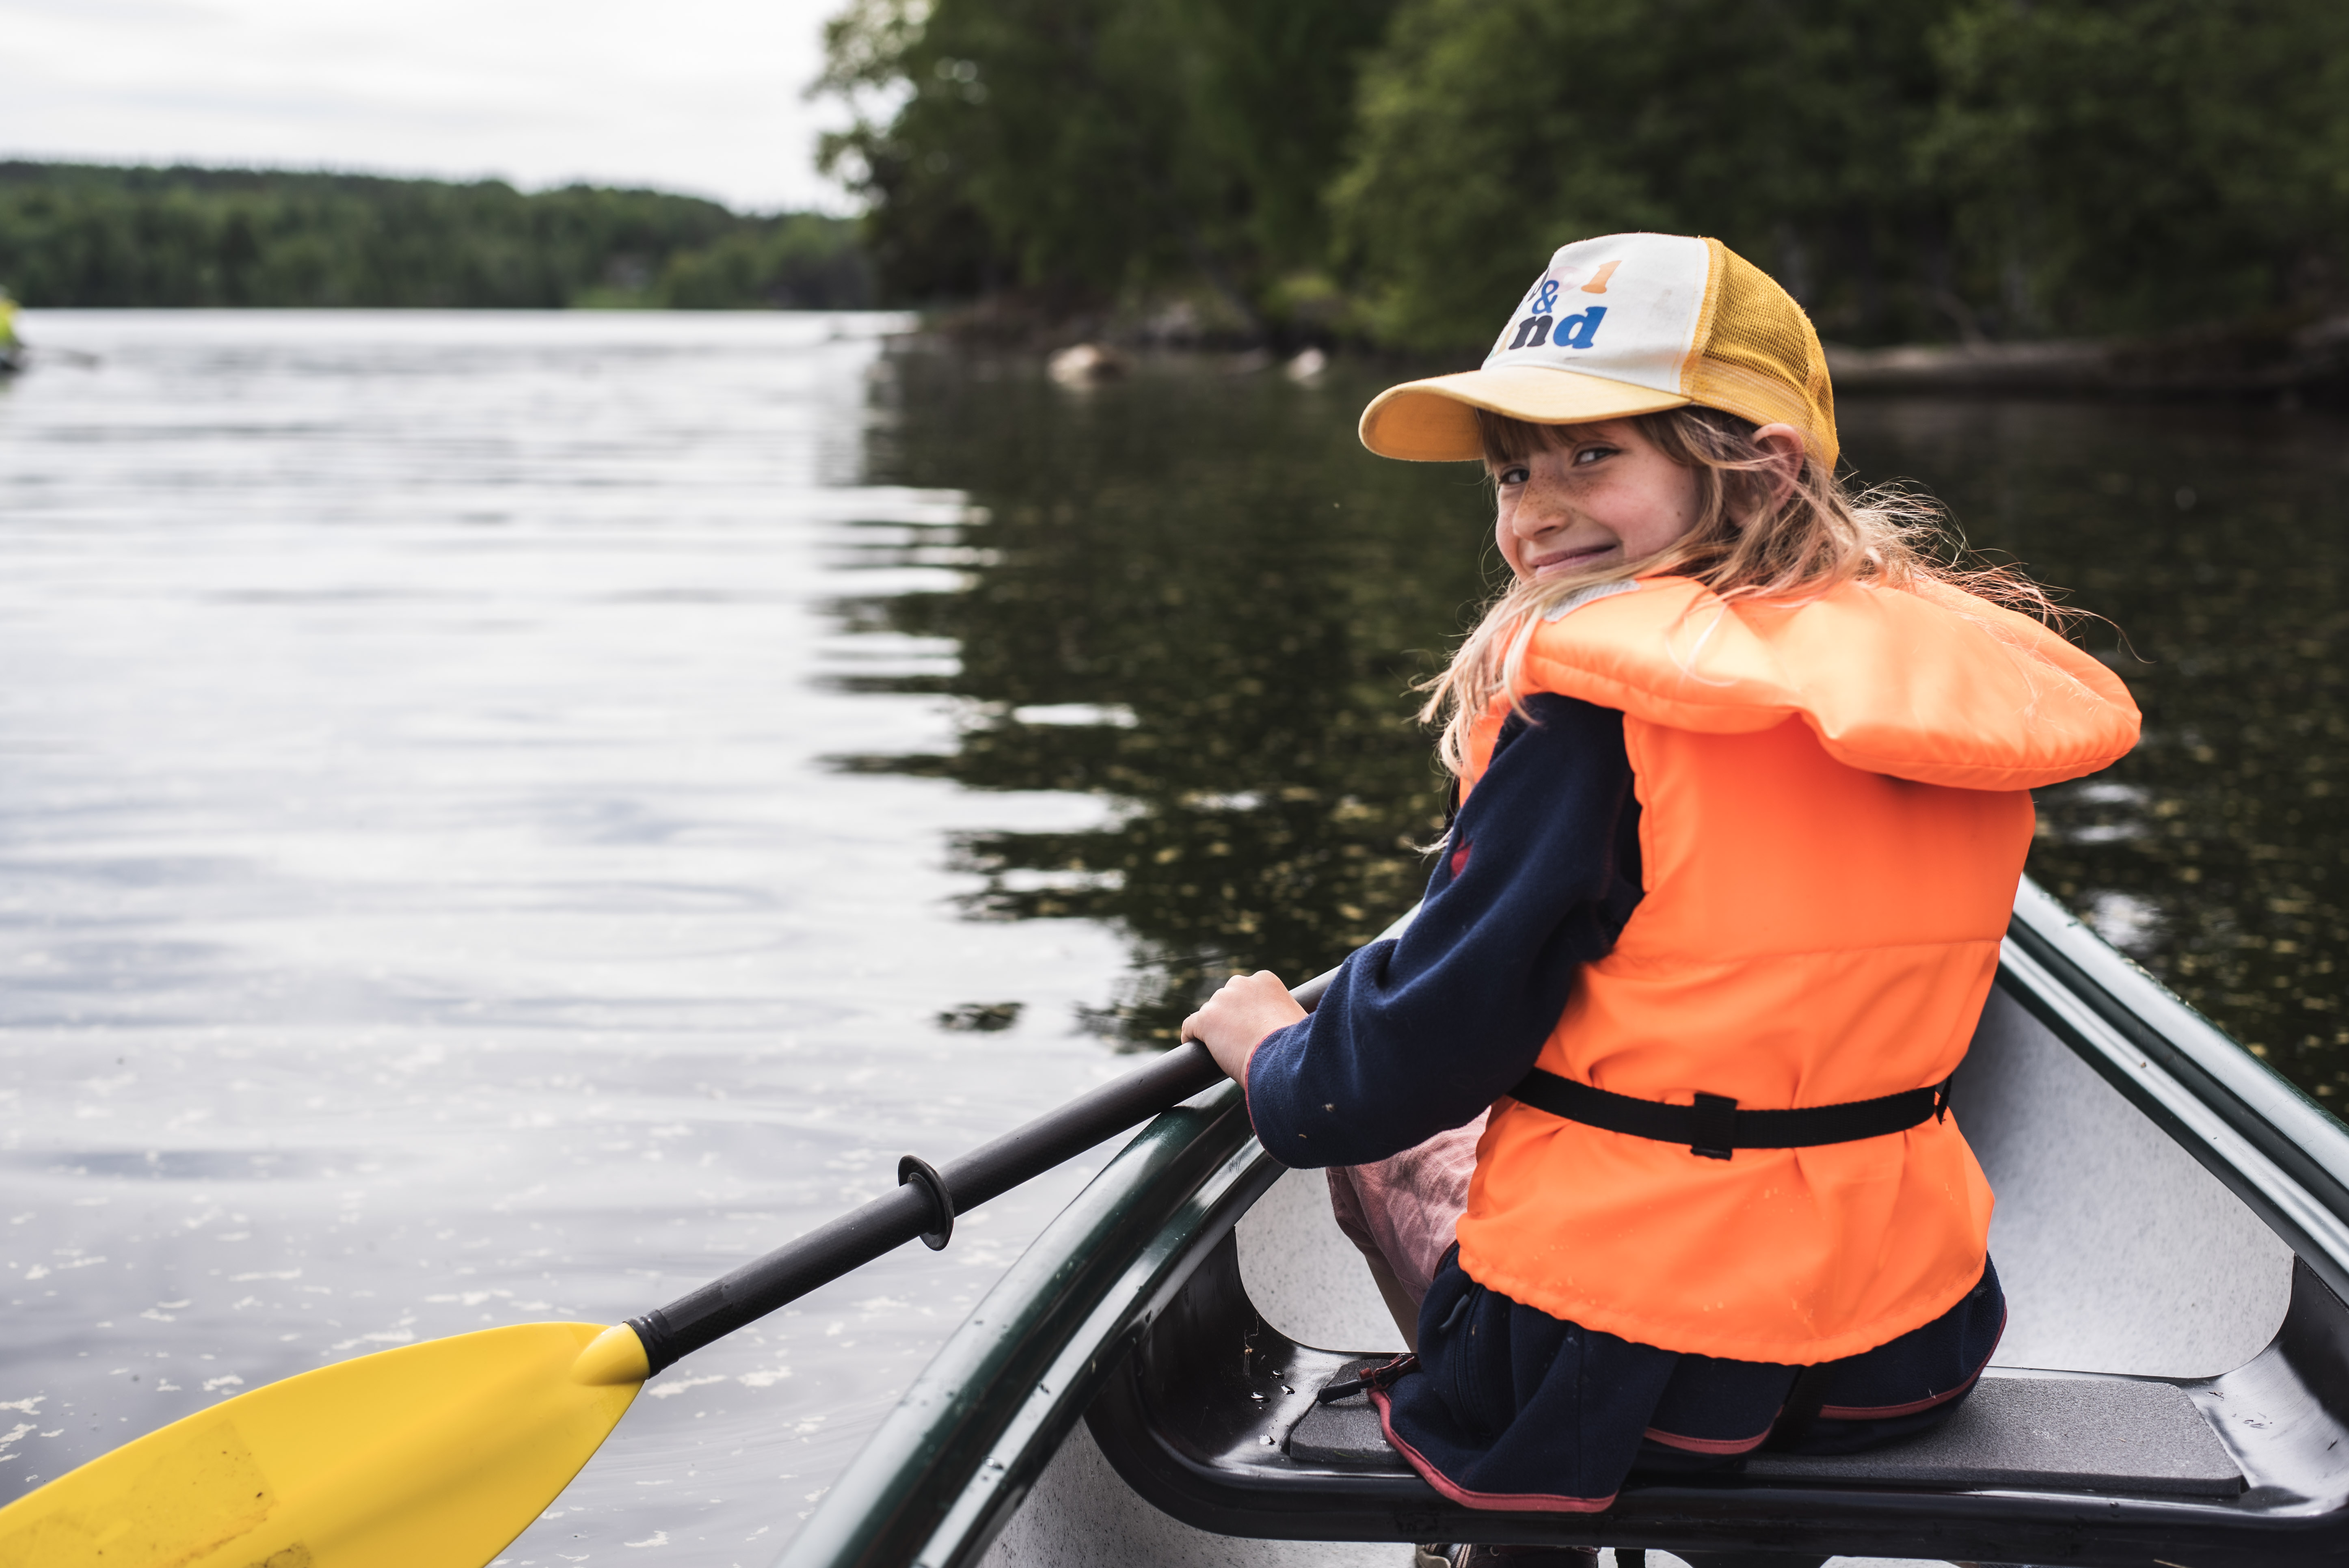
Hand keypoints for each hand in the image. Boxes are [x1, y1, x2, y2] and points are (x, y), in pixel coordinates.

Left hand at [1181, 970, 1306, 1085]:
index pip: (1248, 992)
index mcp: (1266, 980)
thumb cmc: (1298, 1045)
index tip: (1252, 1026)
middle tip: (1239, 1039)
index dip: (1248, 1011)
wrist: (1284, 1059)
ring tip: (1223, 1049)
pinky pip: (1191, 1026)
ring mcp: (1221, 1000)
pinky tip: (1194, 1046)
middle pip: (1228, 999)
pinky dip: (1191, 1036)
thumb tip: (1285, 1026)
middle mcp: (1242, 983)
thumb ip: (1285, 1014)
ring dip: (1215, 1028)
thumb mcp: (1297, 1019)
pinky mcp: (1205, 1019)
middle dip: (1231, 1016)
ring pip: (1211, 1013)